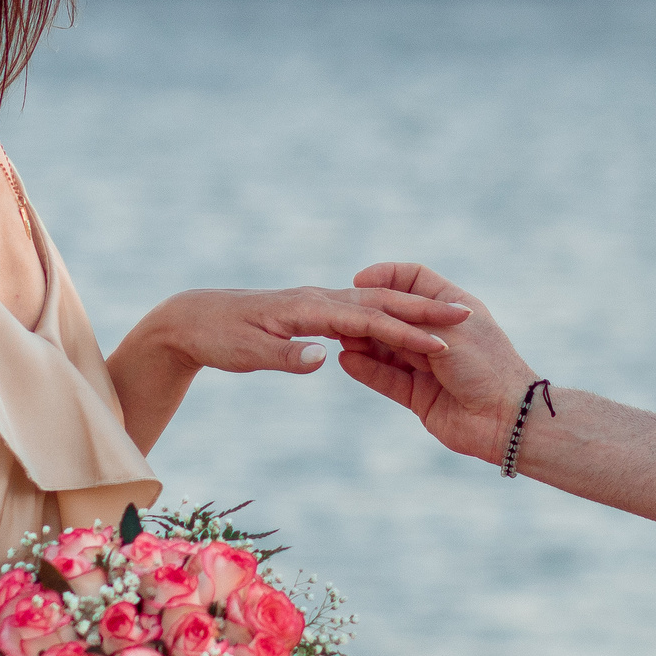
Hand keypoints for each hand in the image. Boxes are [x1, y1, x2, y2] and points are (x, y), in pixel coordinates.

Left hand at [135, 286, 469, 376]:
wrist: (190, 316)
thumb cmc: (218, 336)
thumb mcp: (249, 352)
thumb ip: (288, 355)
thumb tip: (328, 355)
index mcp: (309, 310)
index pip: (369, 321)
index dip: (407, 333)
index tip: (443, 344)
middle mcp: (317, 300)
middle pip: (381, 304)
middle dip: (423, 311)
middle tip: (465, 317)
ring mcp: (315, 302)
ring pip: (372, 304)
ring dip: (410, 311)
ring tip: (447, 320)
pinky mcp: (309, 310)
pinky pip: (356, 312)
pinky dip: (385, 316)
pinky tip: (398, 326)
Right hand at [337, 262, 537, 462]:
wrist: (507, 418)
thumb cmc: (486, 365)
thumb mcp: (446, 332)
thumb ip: (408, 322)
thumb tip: (370, 319)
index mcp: (453, 308)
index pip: (413, 280)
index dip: (387, 276)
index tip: (359, 280)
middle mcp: (438, 334)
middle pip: (396, 315)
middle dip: (369, 313)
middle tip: (341, 312)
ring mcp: (427, 366)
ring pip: (387, 349)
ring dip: (364, 343)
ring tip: (340, 337)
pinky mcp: (418, 395)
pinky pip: (387, 379)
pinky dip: (368, 369)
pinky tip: (346, 360)